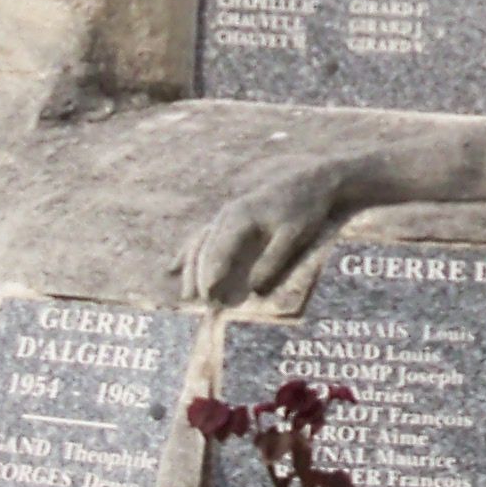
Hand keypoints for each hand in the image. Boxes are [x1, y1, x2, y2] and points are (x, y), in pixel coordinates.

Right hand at [178, 152, 362, 303]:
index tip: (209, 299)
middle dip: (198, 277)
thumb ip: (273, 262)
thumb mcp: (293, 236)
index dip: (211, 276)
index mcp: (240, 217)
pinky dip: (188, 252)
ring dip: (190, 269)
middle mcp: (227, 214)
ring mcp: (227, 214)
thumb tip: (254, 290)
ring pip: (199, 243)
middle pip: (203, 249)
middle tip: (199, 304)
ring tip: (186, 295)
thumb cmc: (304, 209)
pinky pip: (203, 236)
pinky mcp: (231, 217)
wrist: (312, 182)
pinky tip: (173, 267)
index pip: (218, 251)